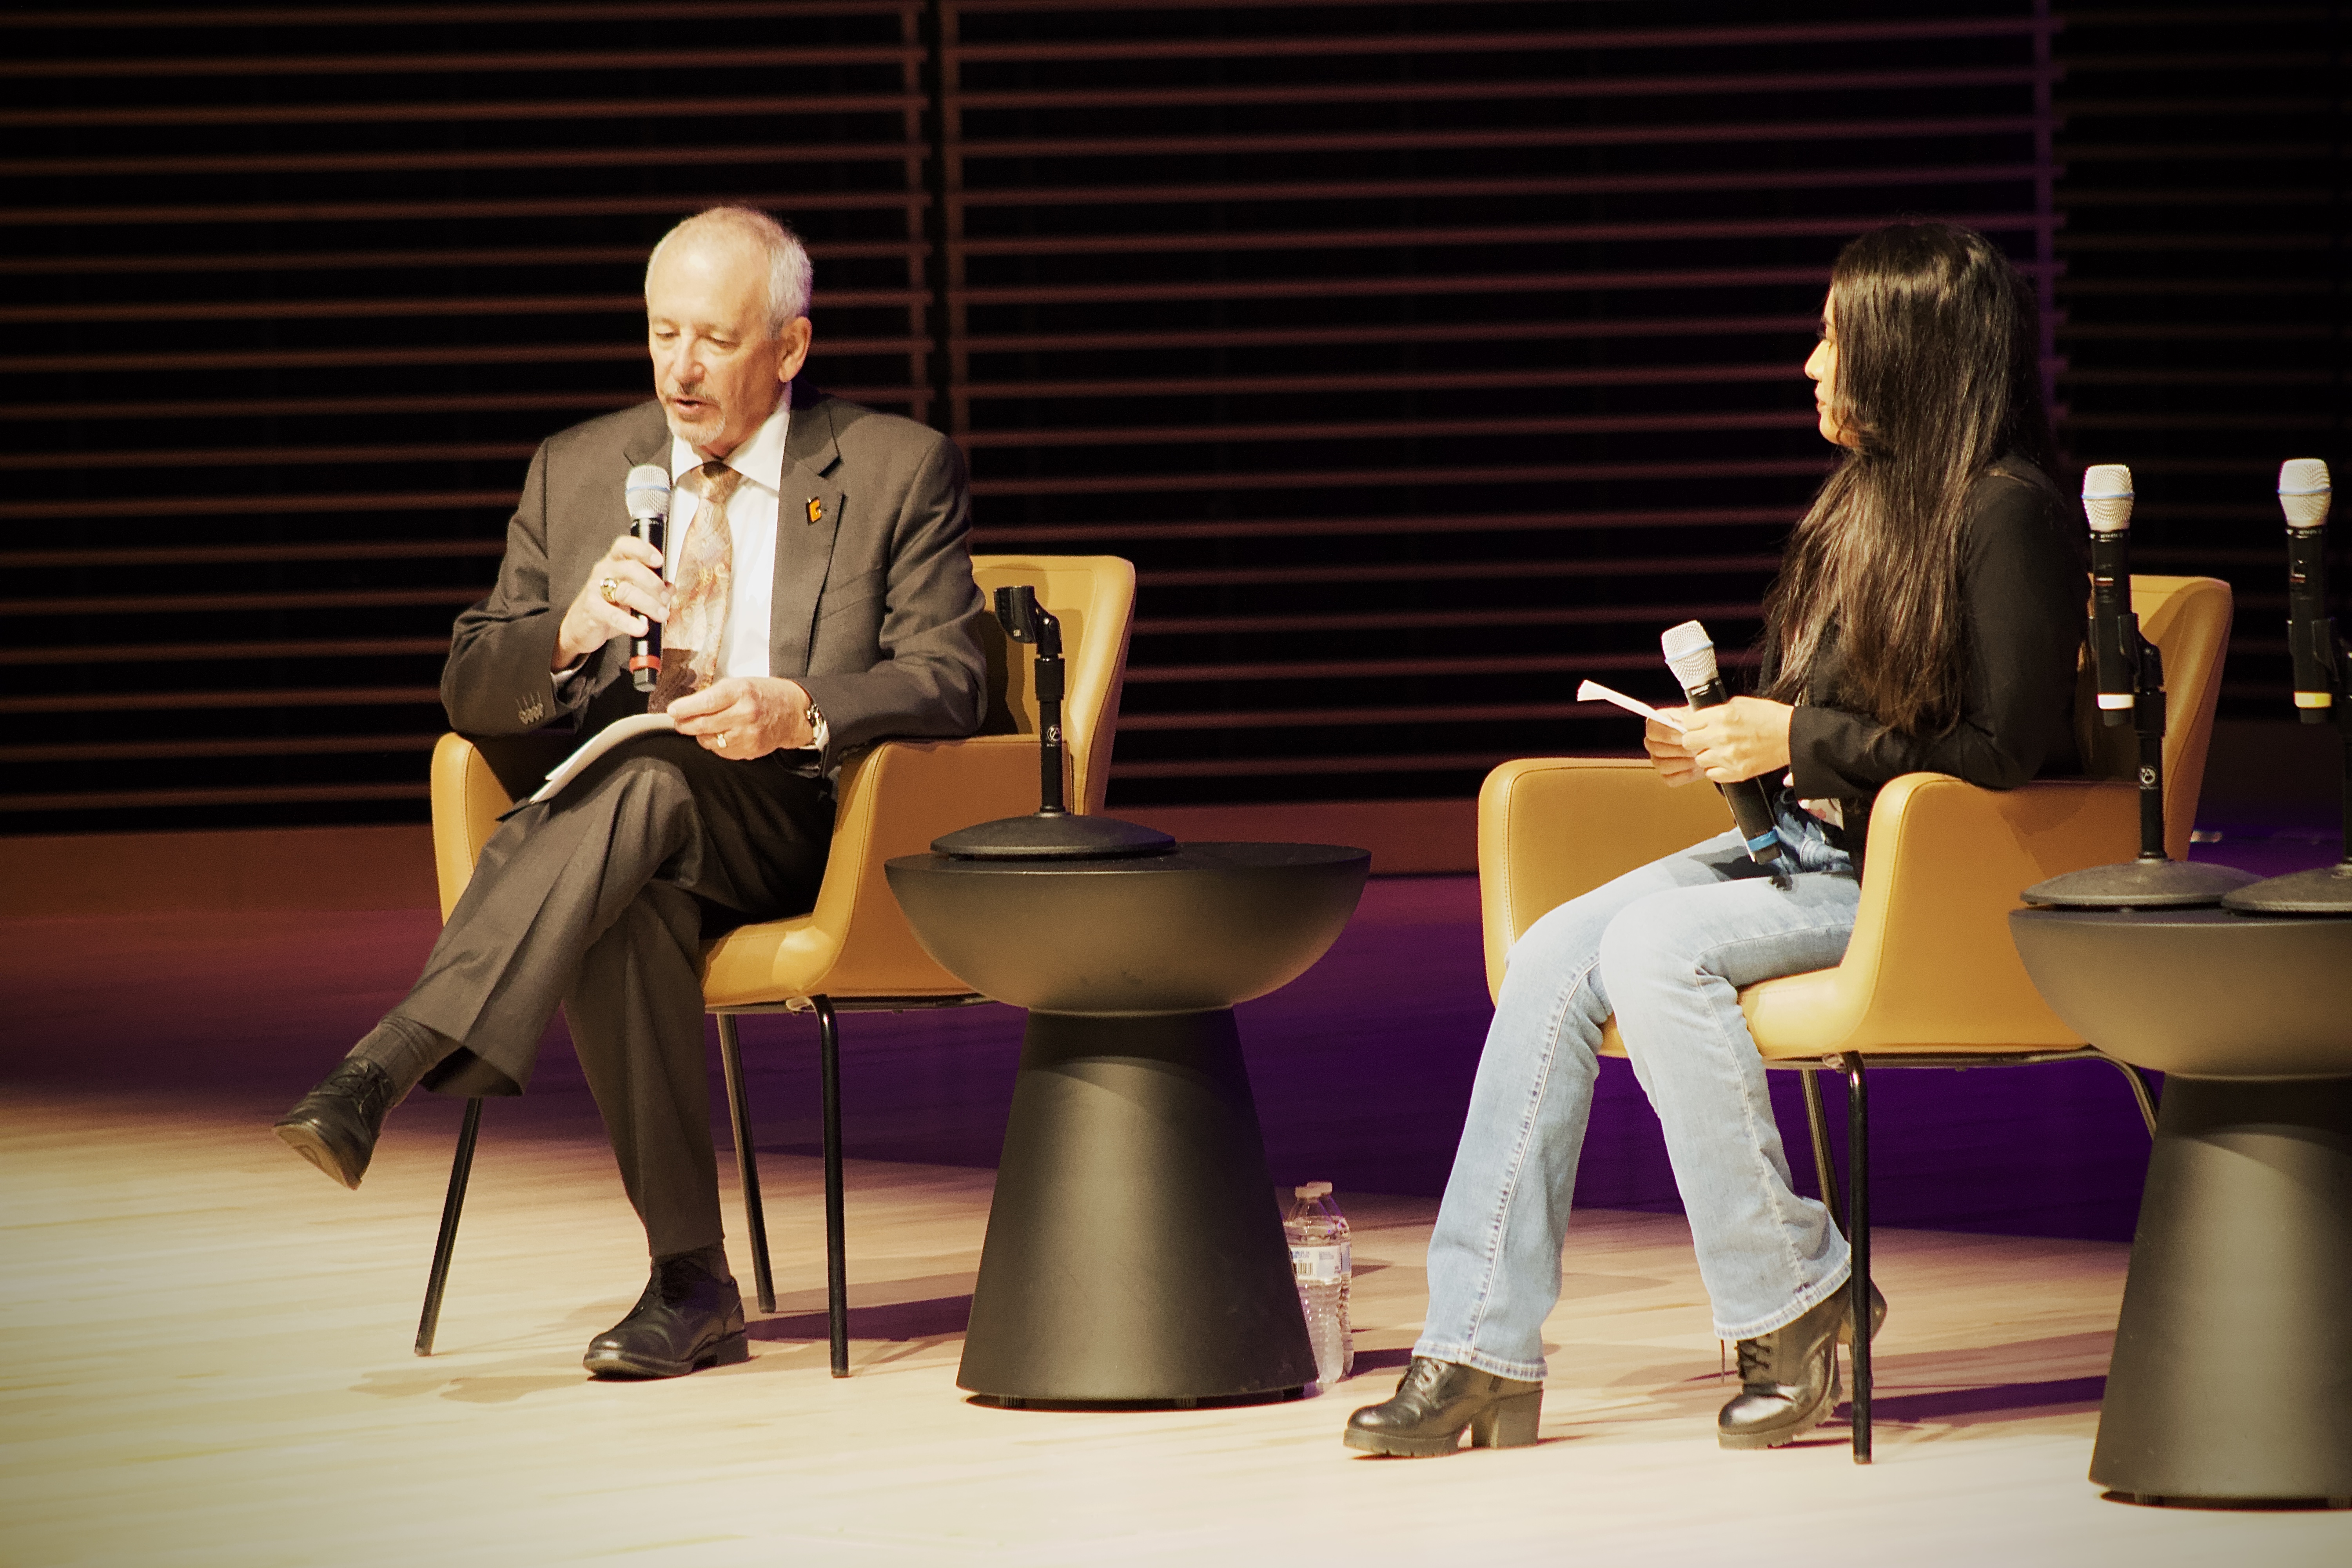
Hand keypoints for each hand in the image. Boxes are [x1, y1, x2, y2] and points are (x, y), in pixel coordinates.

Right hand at [553, 535, 666, 672]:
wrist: (581, 625)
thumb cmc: (609, 605)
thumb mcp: (632, 593)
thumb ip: (651, 588)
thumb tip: (671, 588)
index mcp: (615, 562)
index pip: (626, 546)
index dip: (643, 550)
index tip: (659, 561)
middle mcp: (604, 570)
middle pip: (631, 568)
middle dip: (653, 583)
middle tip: (666, 599)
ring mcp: (595, 588)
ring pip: (625, 591)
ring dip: (648, 604)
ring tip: (661, 615)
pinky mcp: (592, 608)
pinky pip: (613, 614)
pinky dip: (630, 623)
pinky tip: (642, 628)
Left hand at [666, 676, 813, 759]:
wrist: (793, 713)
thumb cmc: (765, 695)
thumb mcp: (741, 684)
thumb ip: (715, 694)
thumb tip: (688, 705)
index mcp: (741, 692)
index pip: (706, 703)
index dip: (685, 708)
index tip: (673, 711)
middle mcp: (745, 714)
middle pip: (703, 725)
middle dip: (685, 724)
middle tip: (679, 721)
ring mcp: (748, 735)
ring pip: (709, 741)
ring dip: (700, 735)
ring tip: (704, 726)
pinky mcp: (749, 750)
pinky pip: (721, 751)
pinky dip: (716, 744)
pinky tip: (722, 735)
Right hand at [1644, 708, 1704, 786]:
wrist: (1711, 741)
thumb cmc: (1702, 727)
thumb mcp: (1698, 719)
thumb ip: (1689, 722)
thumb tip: (1684, 731)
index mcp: (1657, 724)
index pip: (1652, 729)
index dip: (1666, 734)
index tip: (1683, 736)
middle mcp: (1653, 743)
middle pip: (1656, 749)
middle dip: (1678, 750)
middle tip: (1696, 748)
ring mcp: (1658, 760)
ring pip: (1662, 765)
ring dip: (1683, 762)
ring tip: (1699, 758)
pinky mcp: (1667, 775)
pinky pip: (1670, 779)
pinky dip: (1685, 774)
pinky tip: (1697, 768)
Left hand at [1678, 696, 1794, 784]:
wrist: (1793, 736)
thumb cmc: (1771, 718)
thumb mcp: (1742, 703)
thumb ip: (1719, 710)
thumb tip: (1701, 716)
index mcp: (1721, 716)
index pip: (1688, 722)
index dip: (1693, 724)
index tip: (1698, 726)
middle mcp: (1720, 736)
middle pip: (1688, 742)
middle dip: (1696, 740)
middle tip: (1706, 739)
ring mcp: (1727, 756)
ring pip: (1699, 760)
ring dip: (1707, 755)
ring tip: (1720, 751)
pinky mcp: (1736, 772)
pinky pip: (1712, 774)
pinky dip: (1717, 769)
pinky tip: (1726, 761)